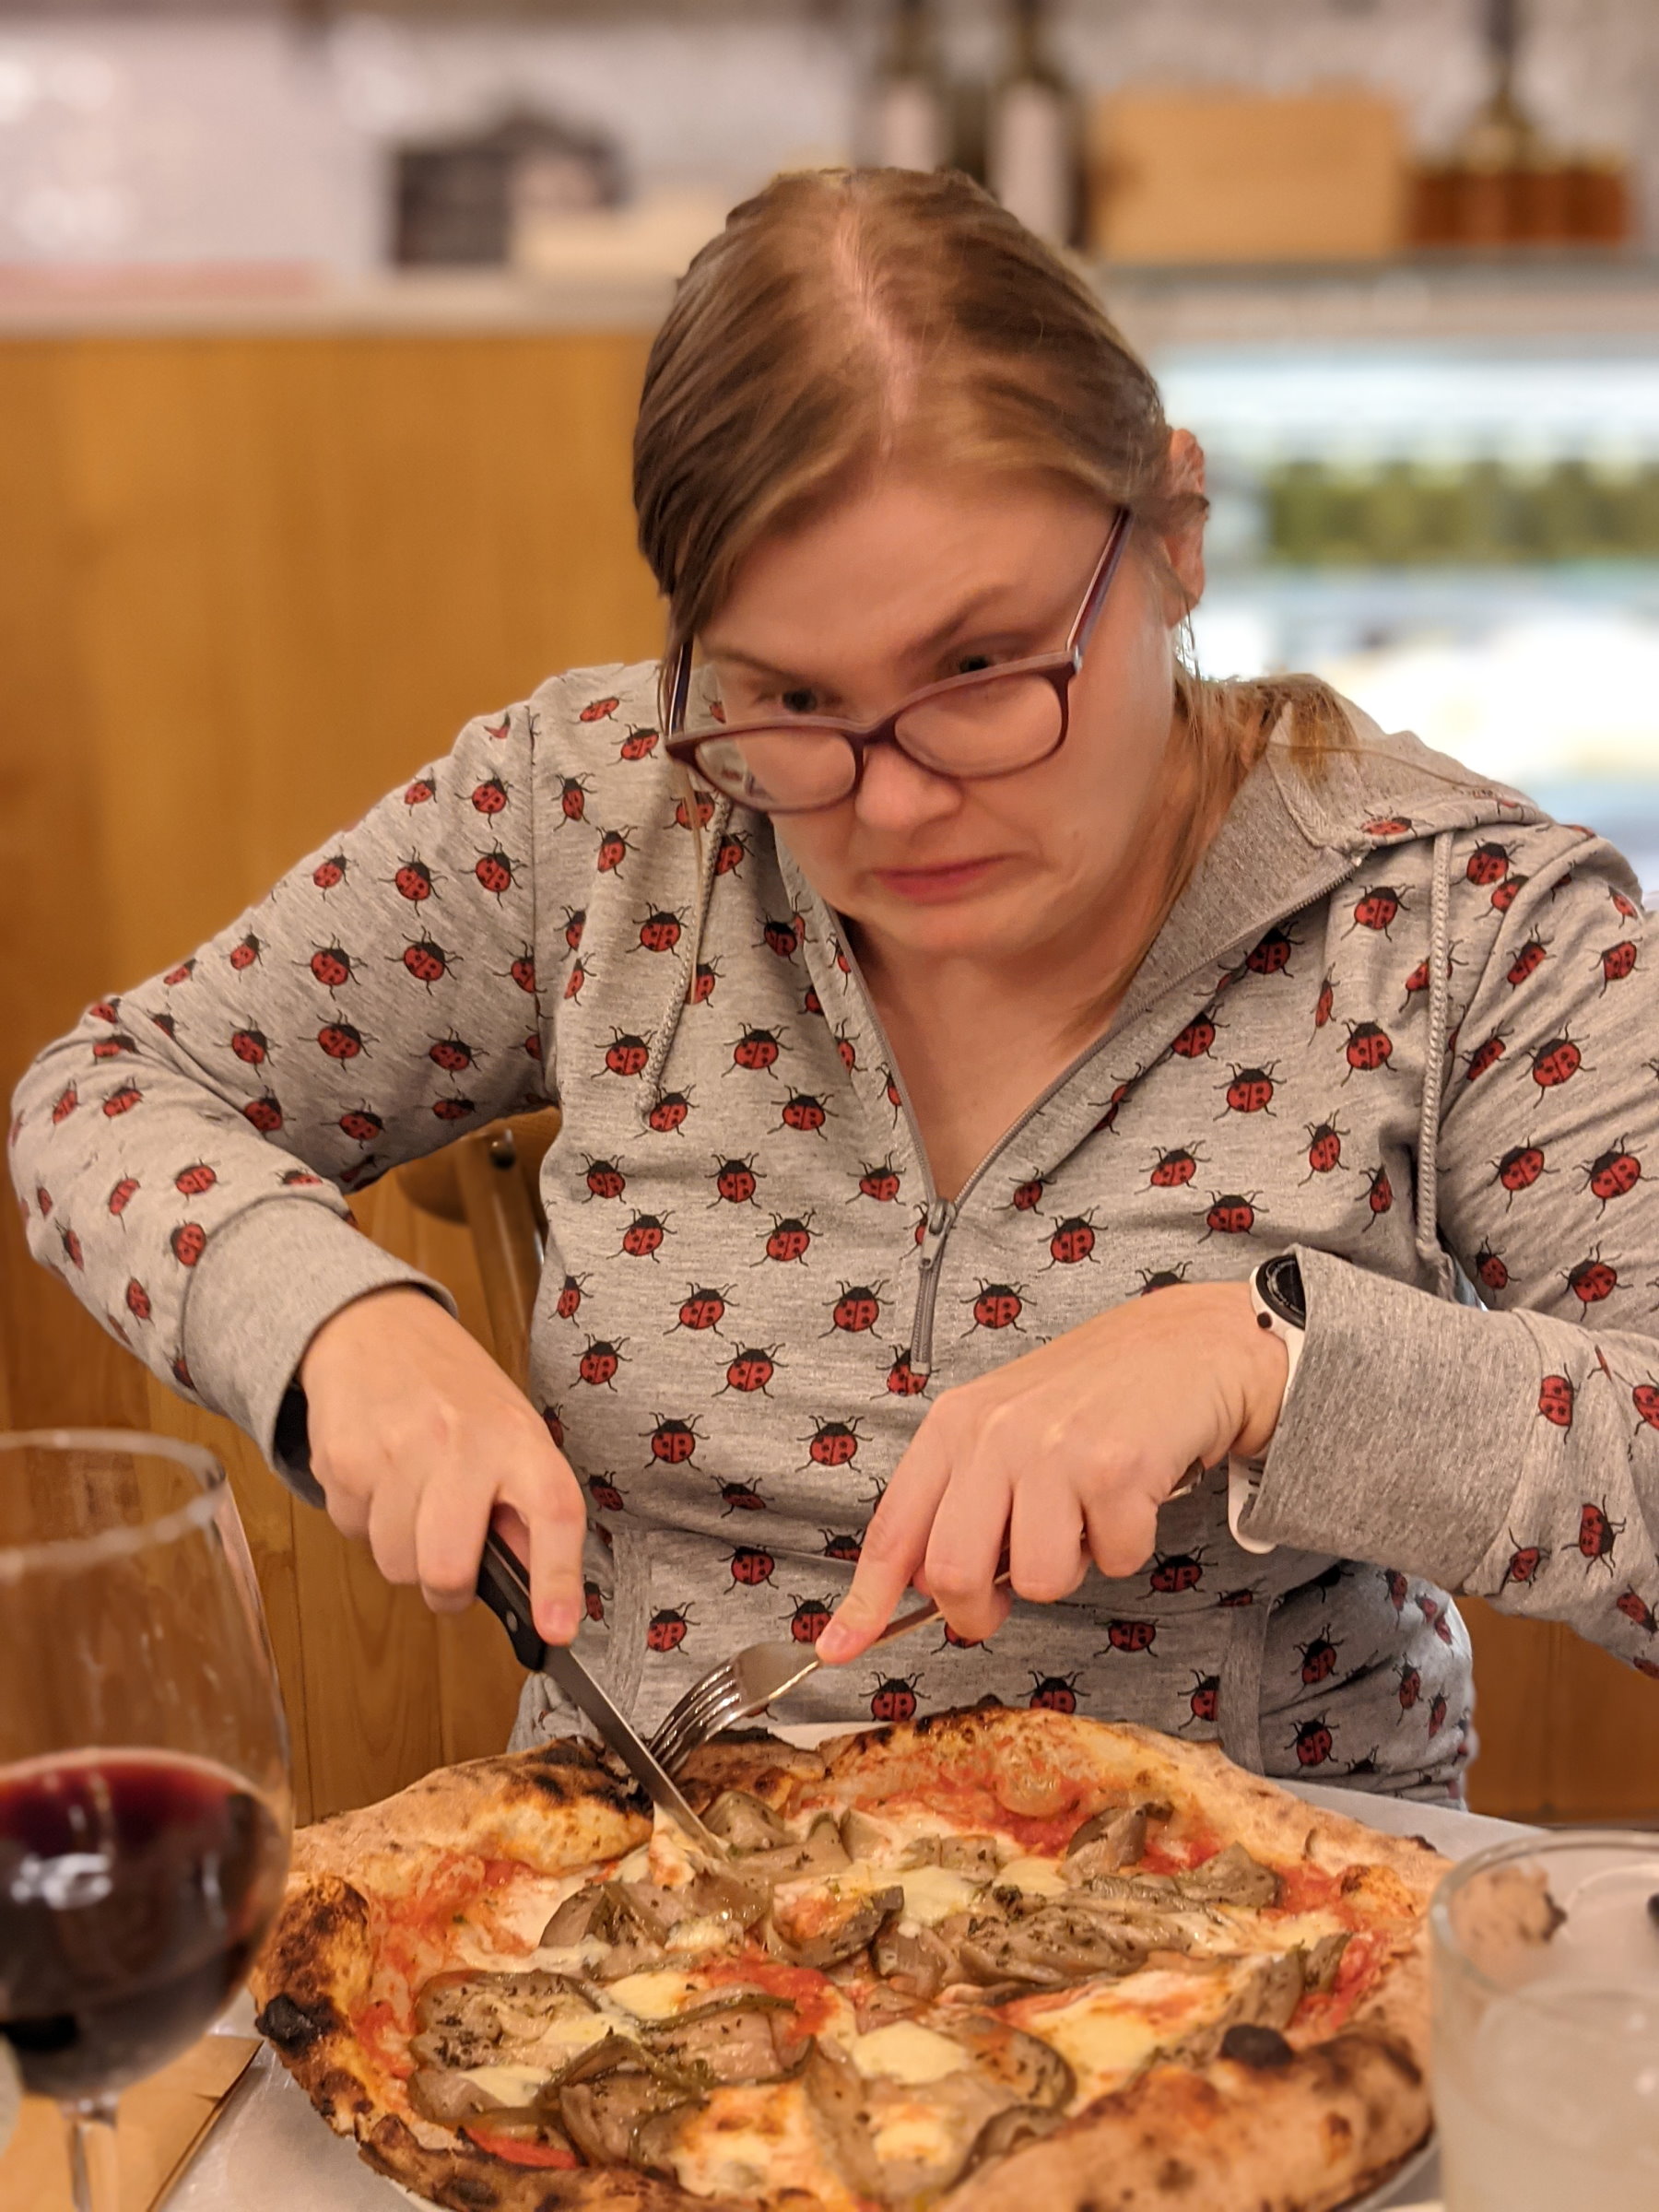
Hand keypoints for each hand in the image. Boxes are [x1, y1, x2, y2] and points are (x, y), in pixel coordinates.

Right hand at [299, 1286, 586, 1643]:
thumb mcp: (512, 1431)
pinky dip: (365, 1520)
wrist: (374, 1328)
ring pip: (394, 1563)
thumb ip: (525, 1506)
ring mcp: (398, 1450)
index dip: (557, 1578)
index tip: (557, 1629)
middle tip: (452, 1566)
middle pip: (444, 1569)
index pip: (552, 1513)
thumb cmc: (455, 1392)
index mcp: (520, 1439)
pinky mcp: (343, 1458)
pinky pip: (352, 1532)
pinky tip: (379, 1476)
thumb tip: (540, 1589)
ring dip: (402, 1551)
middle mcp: (462, 1442)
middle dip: (447, 1589)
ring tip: (413, 1498)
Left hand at [816, 1281, 1286, 1660]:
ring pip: (1037, 1581)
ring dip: (1070, 1568)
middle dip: (979, 1610)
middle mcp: (994, 1434)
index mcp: (953, 1426)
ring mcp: (1054, 1450)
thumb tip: (926, 1590)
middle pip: (954, 1574)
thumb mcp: (1004, 1424)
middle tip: (1006, 1593)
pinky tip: (1132, 1494)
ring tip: (1085, 1513)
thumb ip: (962, 1497)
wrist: (1185, 1344)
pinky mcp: (1115, 1468)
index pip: (893, 1530)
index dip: (865, 1601)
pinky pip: (1113, 1562)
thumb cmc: (1092, 1395)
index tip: (838, 1648)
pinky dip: (1128, 1545)